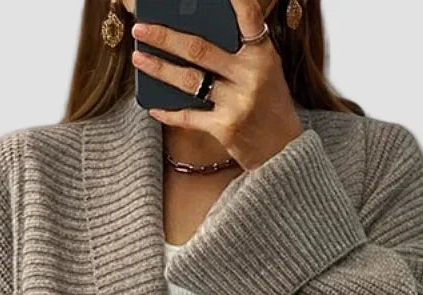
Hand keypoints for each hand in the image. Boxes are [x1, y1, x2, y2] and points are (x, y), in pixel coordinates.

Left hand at [130, 0, 303, 170]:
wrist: (284, 152)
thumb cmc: (270, 106)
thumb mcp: (266, 72)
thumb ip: (240, 52)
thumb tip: (194, 37)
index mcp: (263, 55)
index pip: (249, 18)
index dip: (236, 0)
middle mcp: (250, 76)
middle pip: (200, 49)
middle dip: (165, 37)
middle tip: (140, 29)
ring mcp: (237, 103)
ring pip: (189, 80)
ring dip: (159, 69)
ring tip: (139, 58)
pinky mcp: (225, 128)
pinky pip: (189, 117)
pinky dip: (169, 112)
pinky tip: (153, 106)